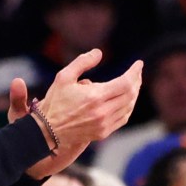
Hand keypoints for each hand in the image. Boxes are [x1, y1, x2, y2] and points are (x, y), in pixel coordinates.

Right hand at [16, 51, 142, 179]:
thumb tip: (99, 53)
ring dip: (133, 95)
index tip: (139, 64)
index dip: (135, 72)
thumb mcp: (64, 77)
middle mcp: (102, 112)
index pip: (125, 83)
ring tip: (133, 85)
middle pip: (130, 95)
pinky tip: (126, 101)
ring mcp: (104, 125)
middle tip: (137, 73)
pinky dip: (127, 108)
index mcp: (95, 97)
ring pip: (128, 108)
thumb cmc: (55, 102)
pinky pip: (122, 119)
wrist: (47, 130)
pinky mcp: (102, 133)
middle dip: (136, 81)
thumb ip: (82, 62)